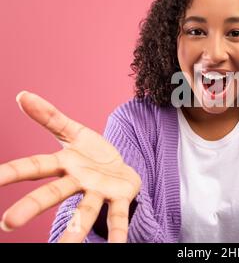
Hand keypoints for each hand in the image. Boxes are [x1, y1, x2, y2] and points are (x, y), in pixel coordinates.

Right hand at [0, 91, 141, 241]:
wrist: (123, 169)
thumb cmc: (94, 154)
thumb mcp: (74, 132)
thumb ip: (50, 116)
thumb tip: (22, 95)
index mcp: (64, 164)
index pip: (33, 167)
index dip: (11, 172)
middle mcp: (77, 182)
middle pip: (52, 193)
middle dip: (31, 207)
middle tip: (7, 223)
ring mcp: (98, 192)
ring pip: (84, 212)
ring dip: (74, 231)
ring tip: (63, 248)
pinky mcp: (119, 198)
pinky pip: (117, 216)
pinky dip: (117, 232)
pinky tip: (118, 246)